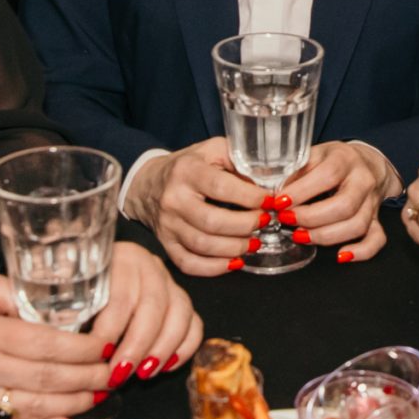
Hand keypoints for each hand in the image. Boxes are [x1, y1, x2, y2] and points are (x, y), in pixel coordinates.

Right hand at [0, 268, 105, 418]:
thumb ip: (12, 291)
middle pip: (46, 379)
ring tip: (99, 394)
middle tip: (113, 371)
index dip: (82, 349)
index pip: (44, 344)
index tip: (105, 345)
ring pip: (34, 410)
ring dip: (74, 404)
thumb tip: (57, 302)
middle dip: (89, 377)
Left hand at [89, 243, 204, 391]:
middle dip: (137, 346)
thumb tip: (78, 350)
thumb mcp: (72, 295)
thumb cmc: (81, 291)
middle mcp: (149, 266)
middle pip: (153, 307)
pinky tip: (166, 367)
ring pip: (180, 314)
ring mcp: (169, 282)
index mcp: (120, 259)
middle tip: (120, 373)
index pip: (120, 298)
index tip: (97, 356)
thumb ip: (75, 315)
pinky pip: (195, 324)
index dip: (110, 331)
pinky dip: (184, 348)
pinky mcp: (182, 300)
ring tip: (144, 374)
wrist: (92, 275)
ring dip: (162, 349)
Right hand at [132, 137, 264, 276]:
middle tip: (264, 222)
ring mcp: (167, 224)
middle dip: (246, 225)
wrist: (148, 183)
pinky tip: (233, 261)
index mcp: (187, 171)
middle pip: (212, 222)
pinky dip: (214, 268)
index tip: (270, 201)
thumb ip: (239, 161)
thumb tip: (268, 183)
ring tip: (253, 242)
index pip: (221, 187)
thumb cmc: (188, 166)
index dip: (249, 197)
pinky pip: (189, 263)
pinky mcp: (165, 244)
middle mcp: (173, 199)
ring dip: (235, 248)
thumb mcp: (212, 150)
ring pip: (203, 246)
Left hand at [279, 140, 394, 260]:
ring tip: (300, 236)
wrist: (367, 162)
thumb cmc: (334, 160)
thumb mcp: (313, 154)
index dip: (302, 191)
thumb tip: (269, 190)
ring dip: (325, 236)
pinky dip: (361, 251)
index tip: (279, 202)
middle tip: (287, 219)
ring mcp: (372, 202)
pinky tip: (340, 256)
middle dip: (311, 218)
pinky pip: (377, 239)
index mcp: (345, 159)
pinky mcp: (377, 219)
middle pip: (344, 205)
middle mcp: (363, 180)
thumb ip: (294, 170)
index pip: (328, 175)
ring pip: (357, 225)